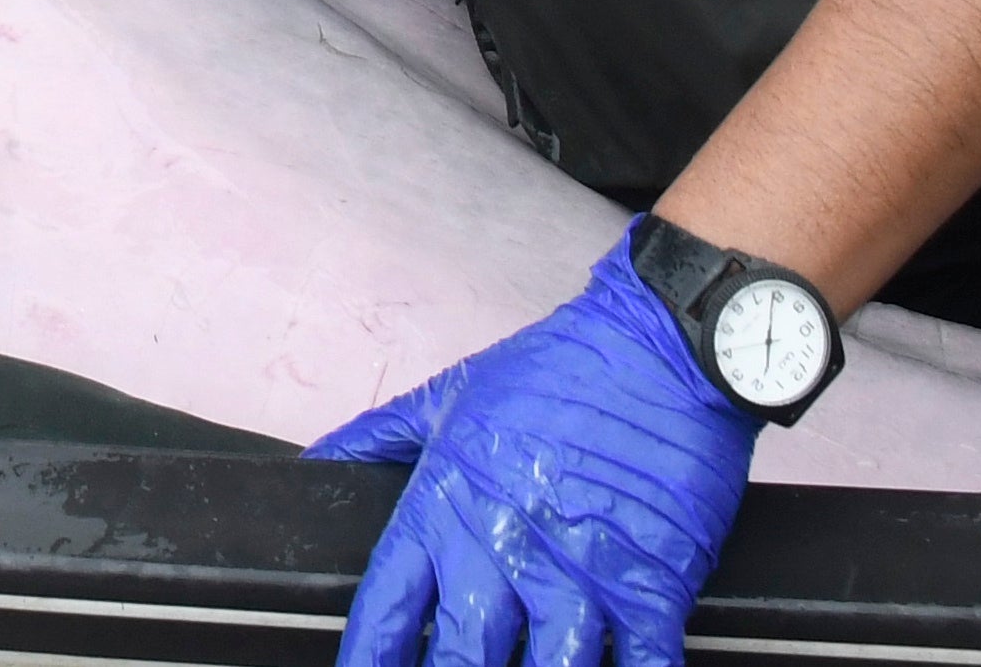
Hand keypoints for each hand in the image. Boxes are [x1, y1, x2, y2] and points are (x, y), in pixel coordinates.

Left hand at [319, 246, 757, 666]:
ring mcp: (578, 576)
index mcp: (447, 507)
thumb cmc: (560, 369)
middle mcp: (505, 551)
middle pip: (461, 658)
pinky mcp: (649, 588)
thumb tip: (318, 463)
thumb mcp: (451, 395)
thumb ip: (379, 438)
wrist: (663, 345)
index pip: (386, 607)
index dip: (368, 657)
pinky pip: (640, 665)